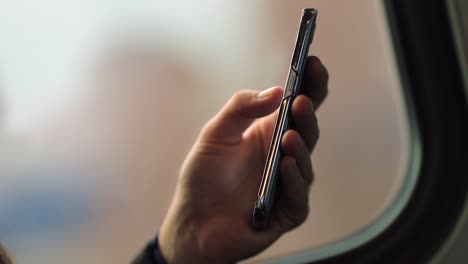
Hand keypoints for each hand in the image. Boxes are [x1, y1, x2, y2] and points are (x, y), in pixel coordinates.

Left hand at [159, 56, 327, 262]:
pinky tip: (286, 166)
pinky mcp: (286, 212)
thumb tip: (275, 91)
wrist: (193, 223)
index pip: (298, 105)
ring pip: (306, 162)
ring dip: (300, 147)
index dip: (310, 84)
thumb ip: (240, 109)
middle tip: (301, 100)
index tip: (313, 63)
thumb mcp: (215, 134)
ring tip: (289, 135)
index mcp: (268, 134)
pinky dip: (294, 180)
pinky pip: (298, 196)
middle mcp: (282, 156)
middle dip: (307, 113)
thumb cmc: (203, 178)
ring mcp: (287, 184)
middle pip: (307, 130)